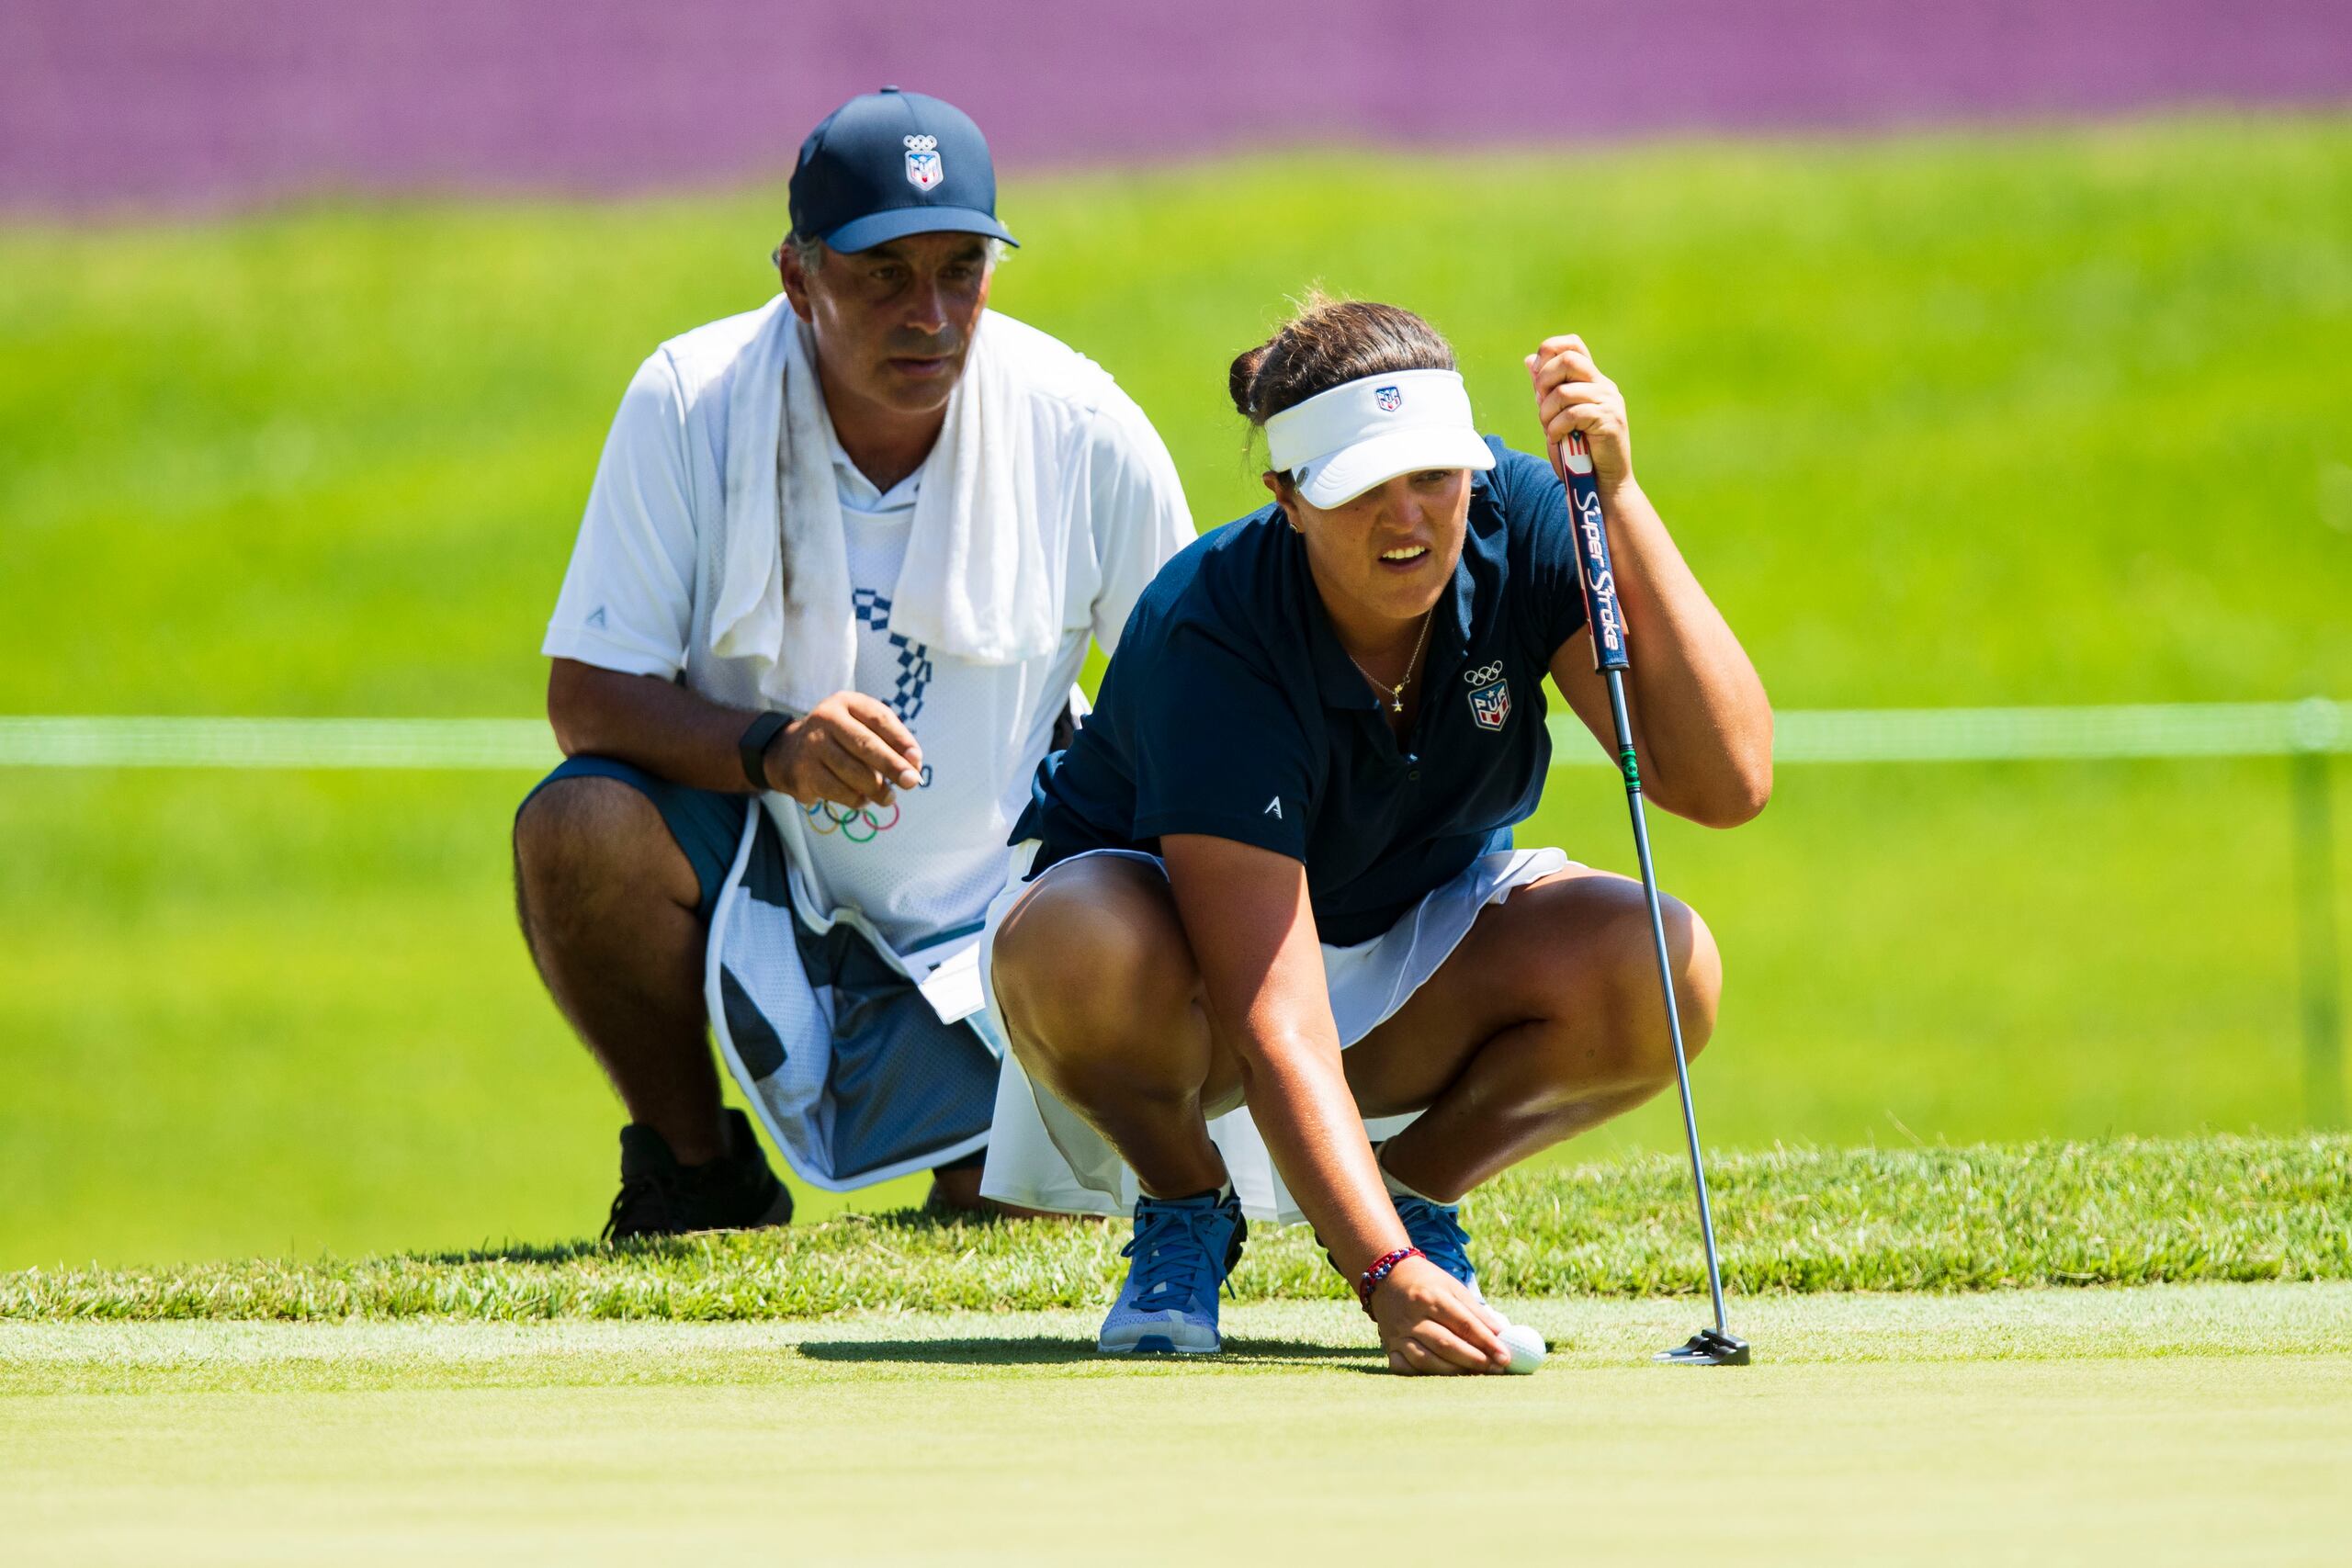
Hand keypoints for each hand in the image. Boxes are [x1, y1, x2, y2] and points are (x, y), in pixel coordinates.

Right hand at [762, 691, 923, 807]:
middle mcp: (827, 719)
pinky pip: (838, 791)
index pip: (879, 719)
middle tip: (911, 782)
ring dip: (877, 789)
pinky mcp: (803, 772)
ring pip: (853, 772)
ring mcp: (812, 745)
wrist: (788, 752)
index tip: (916, 760)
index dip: (901, 740)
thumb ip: (890, 741)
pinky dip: (856, 799)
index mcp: (847, 703)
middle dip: (892, 766)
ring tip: (888, 798)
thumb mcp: (862, 727)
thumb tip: (913, 766)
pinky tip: (863, 799)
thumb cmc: (839, 739)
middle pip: (865, 745)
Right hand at [1369, 1255, 1511, 1374]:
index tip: (1505, 1356)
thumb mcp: (1453, 1287)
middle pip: (1446, 1344)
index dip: (1487, 1342)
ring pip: (1427, 1360)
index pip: (1463, 1324)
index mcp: (1431, 1297)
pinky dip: (1423, 1374)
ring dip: (1454, 1371)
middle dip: (1475, 1360)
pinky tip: (1441, 1376)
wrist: (1387, 1277)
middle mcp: (1412, 1316)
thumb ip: (1476, 1312)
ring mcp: (1398, 1333)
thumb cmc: (1428, 1283)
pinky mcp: (1389, 1346)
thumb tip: (1503, 1335)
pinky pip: (1404, 1367)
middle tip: (1496, 1369)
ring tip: (1476, 1374)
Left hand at [1525, 334, 1633, 494]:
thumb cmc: (1579, 453)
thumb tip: (1530, 361)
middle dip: (1544, 380)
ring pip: (1565, 390)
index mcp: (1592, 381)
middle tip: (1541, 404)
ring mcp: (1609, 402)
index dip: (1550, 350)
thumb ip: (1547, 390)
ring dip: (1547, 411)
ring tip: (1549, 429)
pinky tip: (1557, 439)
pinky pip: (1573, 414)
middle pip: (1569, 359)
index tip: (1537, 373)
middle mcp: (1603, 386)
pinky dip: (1556, 428)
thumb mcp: (1556, 416)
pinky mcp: (1610, 421)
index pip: (1573, 344)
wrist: (1603, 483)